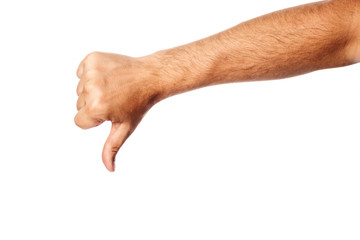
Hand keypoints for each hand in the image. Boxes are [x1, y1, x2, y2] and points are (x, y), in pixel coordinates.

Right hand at [75, 52, 160, 171]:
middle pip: (79, 105)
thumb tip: (109, 169)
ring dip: (93, 89)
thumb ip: (111, 148)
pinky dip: (91, 74)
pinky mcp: (91, 58)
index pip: (80, 121)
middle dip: (94, 104)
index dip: (96, 120)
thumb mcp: (125, 128)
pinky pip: (81, 72)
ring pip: (80, 89)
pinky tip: (109, 76)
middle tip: (115, 99)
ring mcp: (91, 72)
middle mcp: (91, 89)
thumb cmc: (139, 104)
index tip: (112, 111)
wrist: (150, 76)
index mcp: (96, 108)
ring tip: (113, 87)